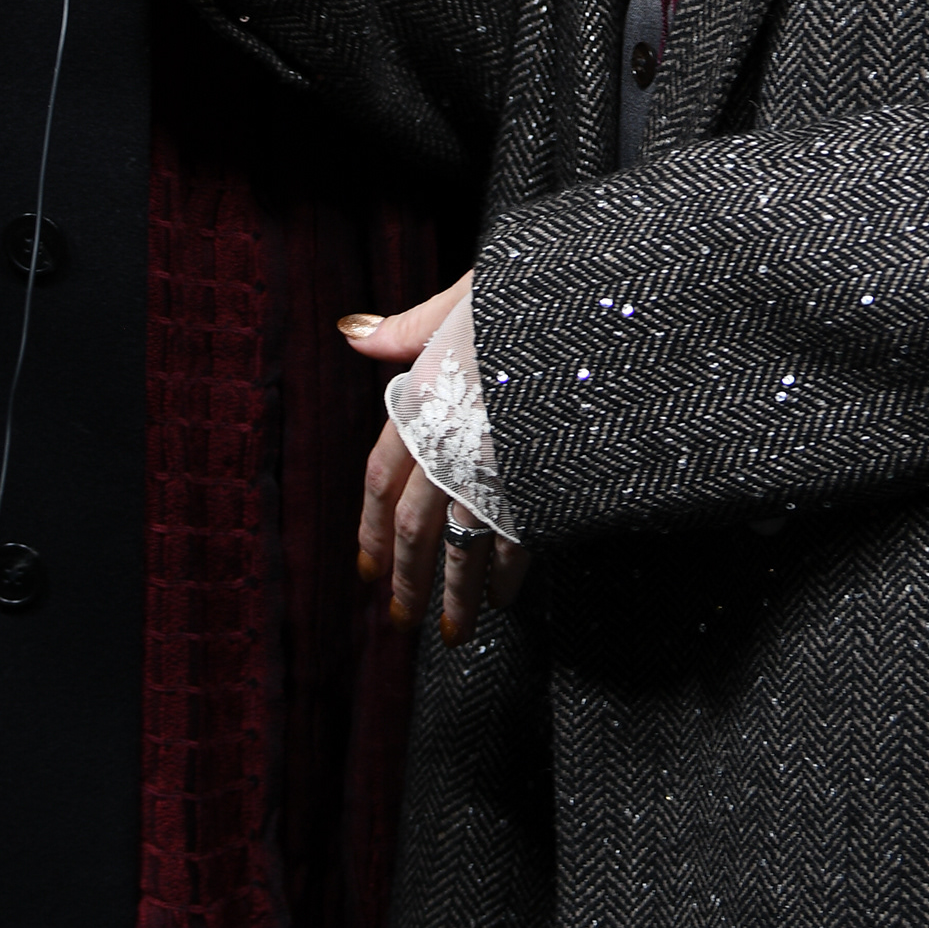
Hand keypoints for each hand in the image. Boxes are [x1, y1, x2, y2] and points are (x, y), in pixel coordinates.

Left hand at [341, 275, 528, 646]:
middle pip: (413, 526)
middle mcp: (443, 440)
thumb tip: (351, 333)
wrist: (577, 307)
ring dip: (453, 595)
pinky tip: (504, 598)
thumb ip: (407, 327)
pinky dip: (505, 575)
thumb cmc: (519, 295)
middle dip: (407, 578)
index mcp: (418, 397)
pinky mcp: (530, 480)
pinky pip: (511, 540)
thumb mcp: (459, 297)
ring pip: (457, 545)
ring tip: (453, 632)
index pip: (380, 478)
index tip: (367, 569)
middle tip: (402, 621)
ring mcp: (487, 467)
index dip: (371, 528)